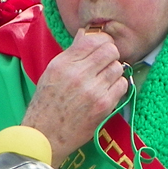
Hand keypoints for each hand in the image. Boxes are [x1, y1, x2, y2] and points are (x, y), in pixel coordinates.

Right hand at [22, 28, 127, 167]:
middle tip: (105, 62)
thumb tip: (88, 32)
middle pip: (110, 50)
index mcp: (64, 64)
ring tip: (104, 78)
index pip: (93, 39)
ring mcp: (93, 90)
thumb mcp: (52, 71)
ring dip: (114, 71)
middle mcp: (79, 74)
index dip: (101, 41)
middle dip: (111, 54)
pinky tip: (107, 91)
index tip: (100, 47)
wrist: (45, 135)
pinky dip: (117, 86)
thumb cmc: (47, 103)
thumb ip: (72, 52)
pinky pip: (122, 85)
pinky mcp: (104, 105)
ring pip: (118, 67)